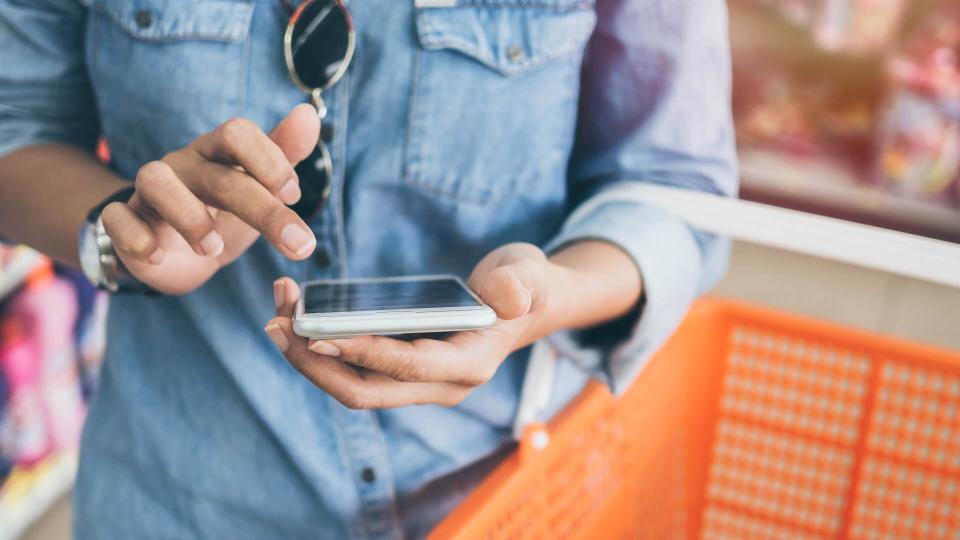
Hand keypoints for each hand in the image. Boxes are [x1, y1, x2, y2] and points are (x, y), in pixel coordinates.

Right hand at [100, 105, 319, 293]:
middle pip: (219, 175)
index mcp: (217, 153)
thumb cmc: (224, 212)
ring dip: (188, 216)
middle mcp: (183, 165)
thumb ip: (285, 152)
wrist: (177, 253)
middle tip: (298, 244)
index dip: (268, 161)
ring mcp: (148, 191)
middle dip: (263, 210)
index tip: (294, 196)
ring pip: (154, 181)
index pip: (237, 133)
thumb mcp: (260, 187)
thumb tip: (309, 114)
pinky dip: (135, 237)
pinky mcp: (123, 220)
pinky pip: (116, 217)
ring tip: (214, 249)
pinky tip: (158, 256)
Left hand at [264, 243, 551, 408]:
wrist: (526, 304)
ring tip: (277, 315)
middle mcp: (439, 386)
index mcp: (469, 366)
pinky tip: (297, 317)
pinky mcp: (400, 371)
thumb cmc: (526, 286)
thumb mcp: (531, 275)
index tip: (316, 333)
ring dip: (309, 356)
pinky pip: (353, 370)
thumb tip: (507, 298)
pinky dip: (321, 347)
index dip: (361, 353)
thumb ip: (520, 284)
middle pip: (364, 391)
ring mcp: (418, 384)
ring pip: (352, 385)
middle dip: (315, 363)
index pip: (406, 367)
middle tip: (276, 325)